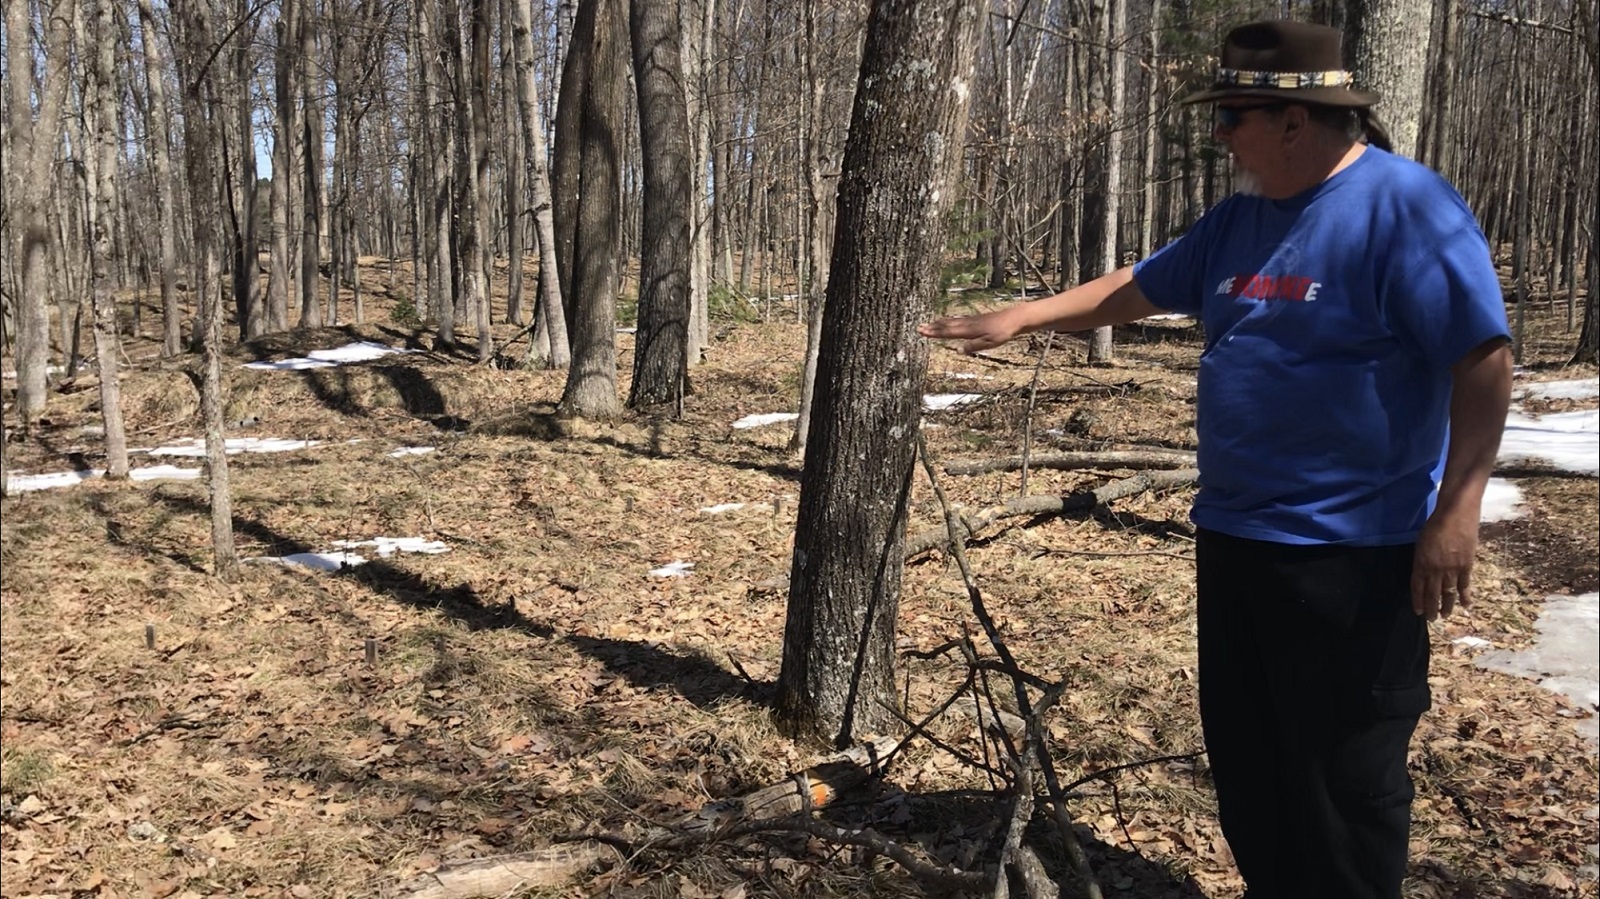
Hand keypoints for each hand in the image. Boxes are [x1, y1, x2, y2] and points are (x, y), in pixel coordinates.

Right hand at [917, 309, 1022, 353]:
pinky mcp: (976, 320)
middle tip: (919, 327)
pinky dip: (949, 321)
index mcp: (969, 330)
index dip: (935, 332)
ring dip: (939, 323)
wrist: (1013, 318)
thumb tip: (958, 350)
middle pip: (947, 325)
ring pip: (951, 322)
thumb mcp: (989, 343)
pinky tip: (949, 321)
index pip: (948, 332)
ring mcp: (971, 320)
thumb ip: (974, 346)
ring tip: (929, 324)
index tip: (922, 331)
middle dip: (933, 327)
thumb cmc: (1003, 332)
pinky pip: (958, 320)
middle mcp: (967, 324)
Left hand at [1411, 506, 1480, 620]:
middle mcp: (1435, 569)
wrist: (1455, 515)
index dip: (1418, 600)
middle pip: (1432, 593)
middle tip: (1431, 619)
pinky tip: (1466, 606)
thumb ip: (1422, 560)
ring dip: (1446, 606)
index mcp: (1421, 563)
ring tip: (1444, 616)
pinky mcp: (1466, 566)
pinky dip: (1465, 597)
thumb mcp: (1421, 543)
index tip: (1418, 611)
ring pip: (1448, 593)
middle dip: (1431, 608)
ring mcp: (1452, 569)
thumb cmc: (1435, 525)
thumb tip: (1423, 573)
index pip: (1417, 587)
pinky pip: (1465, 585)